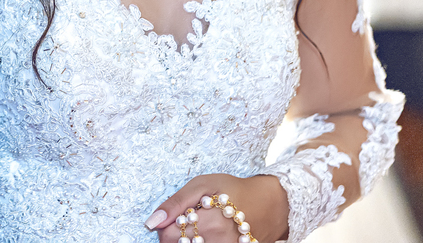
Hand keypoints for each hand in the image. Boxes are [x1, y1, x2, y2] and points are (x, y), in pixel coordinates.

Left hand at [144, 174, 287, 242]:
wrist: (271, 204)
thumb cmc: (234, 190)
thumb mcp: (202, 185)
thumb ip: (175, 203)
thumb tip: (151, 222)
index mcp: (207, 224)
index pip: (167, 237)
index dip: (166, 225)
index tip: (176, 216)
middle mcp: (218, 242)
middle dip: (176, 235)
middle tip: (190, 221)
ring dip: (189, 240)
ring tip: (202, 228)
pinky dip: (204, 242)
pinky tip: (210, 235)